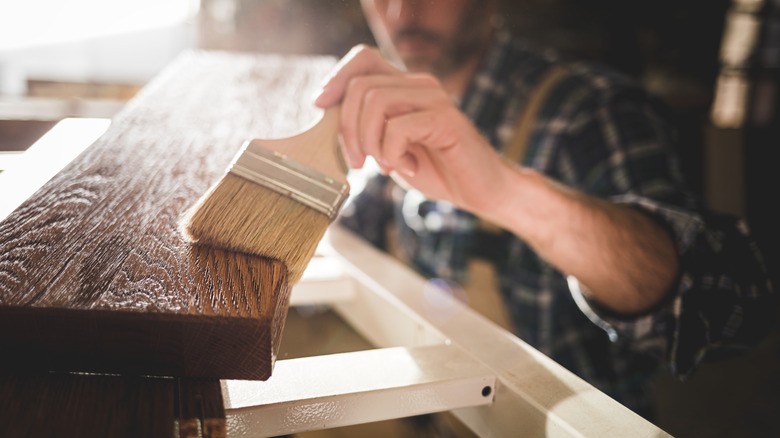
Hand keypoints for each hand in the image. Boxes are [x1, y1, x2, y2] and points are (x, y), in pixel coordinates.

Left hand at [314, 45, 508, 213]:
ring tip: (383, 165)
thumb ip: (365, 129)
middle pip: (361, 85)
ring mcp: (434, 98)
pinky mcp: (446, 119)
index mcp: (404, 86)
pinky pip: (399, 128)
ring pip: (376, 102)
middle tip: (356, 162)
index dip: (336, 78)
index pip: (363, 59)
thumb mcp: (388, 148)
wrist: (481, 191)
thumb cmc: (435, 170)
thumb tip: (326, 118)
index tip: (320, 106)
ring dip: (369, 141)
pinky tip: (409, 168)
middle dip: (347, 128)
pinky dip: (393, 154)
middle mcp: (419, 84)